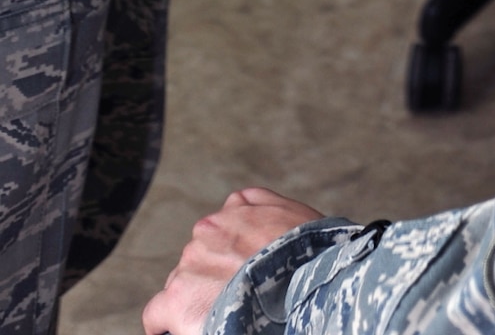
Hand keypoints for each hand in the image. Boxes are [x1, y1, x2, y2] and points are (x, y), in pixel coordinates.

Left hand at [143, 187, 323, 334]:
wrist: (303, 285)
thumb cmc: (306, 254)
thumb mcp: (290, 211)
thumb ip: (260, 203)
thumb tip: (240, 204)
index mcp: (232, 210)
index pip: (217, 234)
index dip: (226, 260)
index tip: (235, 276)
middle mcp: (206, 233)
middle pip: (198, 261)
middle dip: (211, 280)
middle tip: (232, 300)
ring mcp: (191, 266)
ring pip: (181, 286)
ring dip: (196, 300)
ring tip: (219, 316)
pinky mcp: (178, 300)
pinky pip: (157, 314)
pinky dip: (164, 324)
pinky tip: (175, 331)